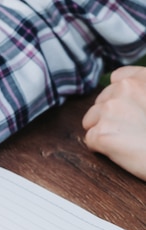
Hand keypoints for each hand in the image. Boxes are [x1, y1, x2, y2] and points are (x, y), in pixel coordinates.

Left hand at [82, 66, 145, 180]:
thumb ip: (141, 92)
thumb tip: (124, 92)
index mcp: (143, 77)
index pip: (117, 78)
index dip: (118, 95)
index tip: (128, 109)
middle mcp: (124, 88)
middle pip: (100, 101)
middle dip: (109, 116)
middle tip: (132, 130)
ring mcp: (110, 109)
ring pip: (91, 120)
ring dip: (103, 131)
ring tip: (127, 140)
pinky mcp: (100, 133)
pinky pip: (90, 140)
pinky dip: (100, 148)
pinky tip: (121, 151)